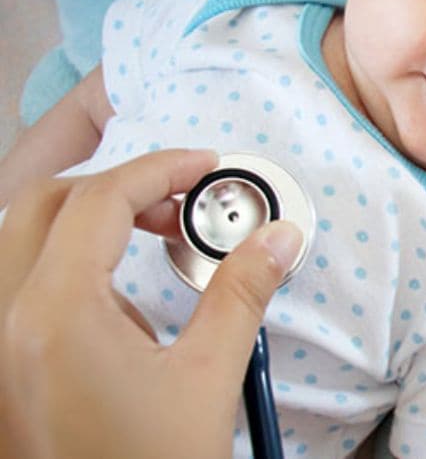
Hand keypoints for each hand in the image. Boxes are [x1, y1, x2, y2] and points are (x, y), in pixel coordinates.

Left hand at [0, 150, 303, 458]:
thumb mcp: (208, 378)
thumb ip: (241, 294)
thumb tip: (277, 238)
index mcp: (53, 317)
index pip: (97, 202)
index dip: (158, 170)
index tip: (201, 167)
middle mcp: (6, 324)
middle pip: (44, 205)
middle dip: (116, 188)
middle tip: (179, 201)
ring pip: (20, 242)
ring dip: (85, 224)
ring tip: (154, 246)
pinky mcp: (5, 371)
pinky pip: (18, 287)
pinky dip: (67, 269)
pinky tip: (124, 309)